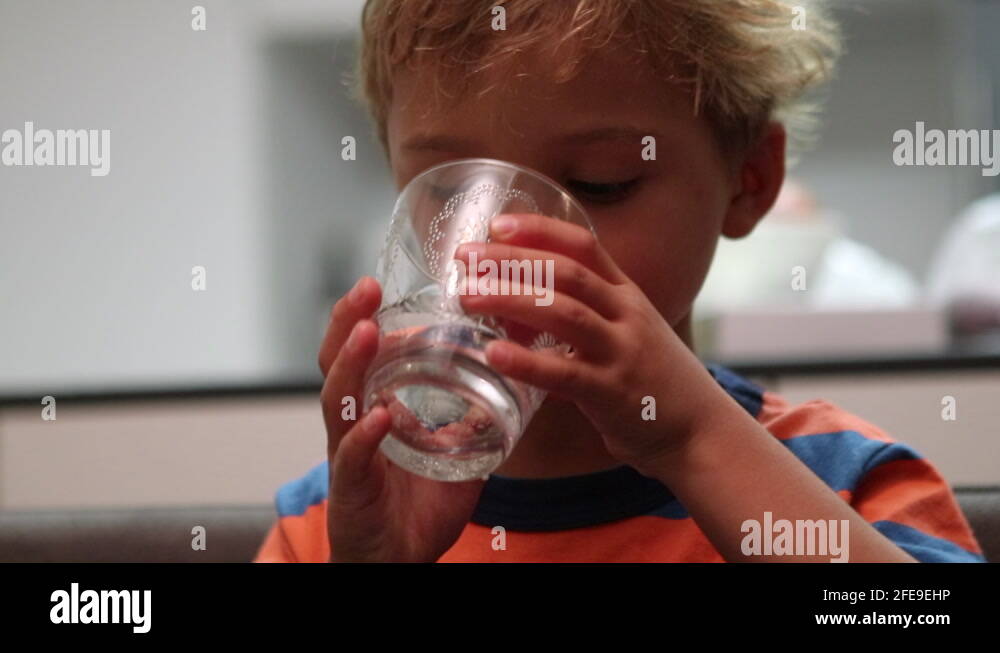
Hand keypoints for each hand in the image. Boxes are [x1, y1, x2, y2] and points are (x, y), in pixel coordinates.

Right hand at [320, 277, 485, 562]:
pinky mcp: (351, 491)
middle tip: (365, 288)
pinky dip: (363, 436)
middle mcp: (352, 428)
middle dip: (346, 324)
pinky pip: (352, 459)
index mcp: (372, 414)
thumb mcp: (451, 458)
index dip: (363, 319)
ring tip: (365, 332)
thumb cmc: (414, 512)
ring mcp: (347, 458)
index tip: (378, 285)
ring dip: (351, 365)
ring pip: (338, 402)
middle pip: (336, 366)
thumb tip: (509, 392)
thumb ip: (471, 424)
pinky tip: (377, 417)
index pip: (359, 358)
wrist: (396, 565)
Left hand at [453, 214, 729, 477]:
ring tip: (467, 296)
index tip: (497, 224)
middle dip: (512, 260)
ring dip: (511, 300)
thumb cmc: (651, 381)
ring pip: (564, 312)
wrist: (700, 431)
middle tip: (465, 258)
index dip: (539, 230)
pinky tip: (493, 354)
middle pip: (566, 272)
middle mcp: (627, 314)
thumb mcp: (624, 334)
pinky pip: (565, 373)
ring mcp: (622, 352)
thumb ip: (576, 317)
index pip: (584, 245)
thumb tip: (510, 308)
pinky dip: (527, 362)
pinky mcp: (614, 393)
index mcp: (626, 294)